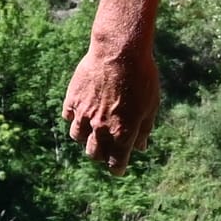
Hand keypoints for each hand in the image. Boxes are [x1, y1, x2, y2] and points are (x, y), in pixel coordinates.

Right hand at [61, 35, 159, 172]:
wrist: (119, 51)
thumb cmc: (142, 77)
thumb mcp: (151, 105)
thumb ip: (144, 129)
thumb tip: (140, 147)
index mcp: (123, 132)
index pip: (116, 163)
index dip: (117, 168)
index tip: (118, 168)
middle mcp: (101, 128)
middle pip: (95, 153)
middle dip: (101, 154)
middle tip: (107, 148)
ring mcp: (84, 114)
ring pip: (78, 137)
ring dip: (86, 136)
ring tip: (94, 128)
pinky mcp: (72, 99)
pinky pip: (68, 117)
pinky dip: (74, 117)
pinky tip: (83, 110)